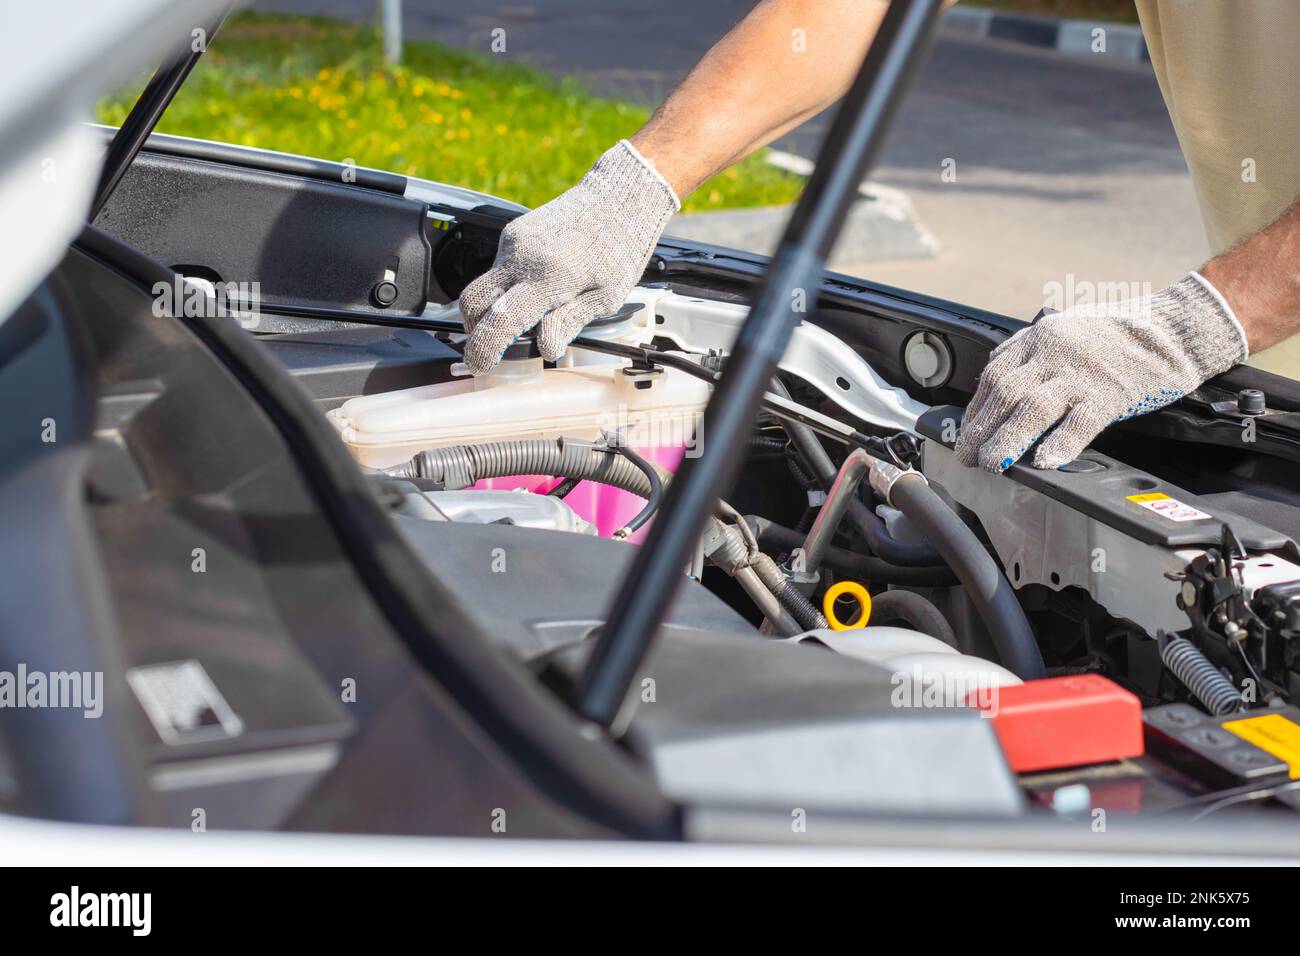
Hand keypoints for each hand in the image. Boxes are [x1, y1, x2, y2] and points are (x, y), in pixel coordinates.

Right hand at [458, 140, 678, 372]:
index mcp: (548, 277)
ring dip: (490, 309)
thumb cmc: (620, 248)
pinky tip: (530, 293)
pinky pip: (497, 268)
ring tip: (517, 323)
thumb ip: (570, 322)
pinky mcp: (513, 233)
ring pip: (482, 285)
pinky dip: (504, 288)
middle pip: (472, 302)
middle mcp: (522, 257)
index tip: (481, 366)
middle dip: (474, 331)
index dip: (485, 349)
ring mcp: (514, 242)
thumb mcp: (606, 297)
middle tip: (489, 350)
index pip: (500, 320)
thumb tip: (546, 349)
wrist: (619, 197)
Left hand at [954, 272, 1248, 471]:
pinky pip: (1081, 421)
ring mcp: (1082, 373)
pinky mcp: (1112, 393)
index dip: (975, 409)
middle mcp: (1054, 352)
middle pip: (1005, 394)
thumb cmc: (1117, 334)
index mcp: (1039, 338)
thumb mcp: (1063, 330)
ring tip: (993, 464)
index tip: (965, 434)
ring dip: (1006, 441)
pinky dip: (1060, 443)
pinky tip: (1044, 462)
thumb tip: (993, 384)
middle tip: (968, 457)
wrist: (1172, 328)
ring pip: (1032, 408)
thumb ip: (1029, 354)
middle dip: (980, 430)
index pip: (992, 376)